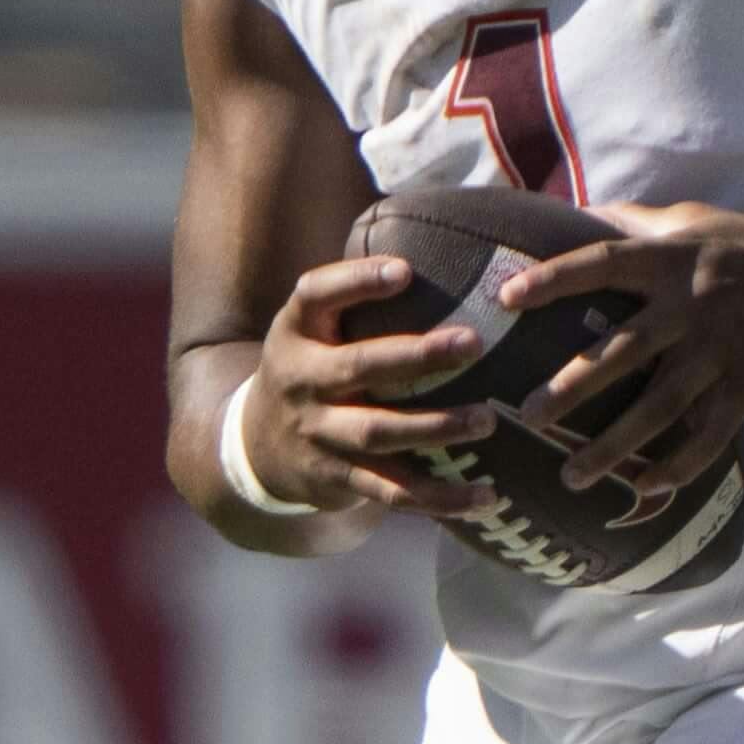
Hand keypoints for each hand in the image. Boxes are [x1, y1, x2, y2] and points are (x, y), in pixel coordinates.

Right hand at [241, 257, 501, 519]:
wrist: (257, 448)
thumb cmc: (311, 367)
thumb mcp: (312, 326)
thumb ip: (355, 294)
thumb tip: (434, 246)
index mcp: (297, 331)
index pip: (318, 294)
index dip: (358, 280)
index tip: (405, 271)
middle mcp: (303, 380)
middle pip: (359, 366)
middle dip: (417, 356)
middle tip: (473, 342)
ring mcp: (319, 433)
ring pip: (378, 433)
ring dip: (436, 427)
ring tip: (486, 420)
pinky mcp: (338, 478)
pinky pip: (392, 490)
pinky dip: (440, 497)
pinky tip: (485, 495)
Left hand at [495, 202, 743, 497]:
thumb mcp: (699, 221)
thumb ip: (640, 224)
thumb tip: (583, 215)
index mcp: (670, 260)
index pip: (599, 264)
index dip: (551, 279)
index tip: (506, 300)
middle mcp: (688, 305)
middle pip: (618, 350)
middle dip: (570, 387)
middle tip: (525, 415)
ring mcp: (720, 349)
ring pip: (657, 406)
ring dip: (613, 445)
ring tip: (571, 474)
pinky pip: (707, 435)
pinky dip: (677, 467)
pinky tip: (645, 490)